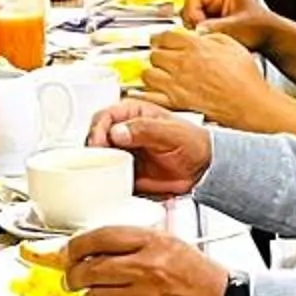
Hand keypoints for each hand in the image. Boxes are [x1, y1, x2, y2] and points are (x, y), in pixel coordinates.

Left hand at [62, 227, 228, 295]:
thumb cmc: (202, 279)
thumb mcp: (171, 244)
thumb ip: (134, 242)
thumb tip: (95, 246)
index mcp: (154, 243)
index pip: (100, 237)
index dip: (76, 246)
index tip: (70, 252)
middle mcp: (146, 270)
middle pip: (89, 270)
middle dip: (75, 275)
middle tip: (76, 278)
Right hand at [85, 99, 212, 198]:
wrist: (203, 170)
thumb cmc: (193, 144)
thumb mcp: (171, 132)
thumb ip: (144, 129)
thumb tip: (117, 132)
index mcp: (134, 113)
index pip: (105, 117)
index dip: (98, 129)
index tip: (99, 143)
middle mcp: (125, 131)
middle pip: (96, 136)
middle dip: (93, 148)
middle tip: (97, 160)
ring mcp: (124, 152)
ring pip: (99, 156)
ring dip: (97, 164)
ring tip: (102, 172)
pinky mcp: (125, 171)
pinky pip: (108, 174)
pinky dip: (105, 179)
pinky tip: (109, 182)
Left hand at [141, 28, 273, 129]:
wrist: (249, 103)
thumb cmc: (245, 77)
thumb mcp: (231, 44)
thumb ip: (209, 36)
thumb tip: (198, 35)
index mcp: (194, 46)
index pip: (164, 36)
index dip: (161, 37)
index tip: (161, 40)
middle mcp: (181, 64)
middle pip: (154, 53)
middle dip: (156, 54)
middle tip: (160, 56)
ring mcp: (176, 84)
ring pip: (148, 74)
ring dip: (151, 72)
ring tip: (157, 73)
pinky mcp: (175, 103)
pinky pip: (150, 96)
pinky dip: (147, 93)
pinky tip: (151, 91)